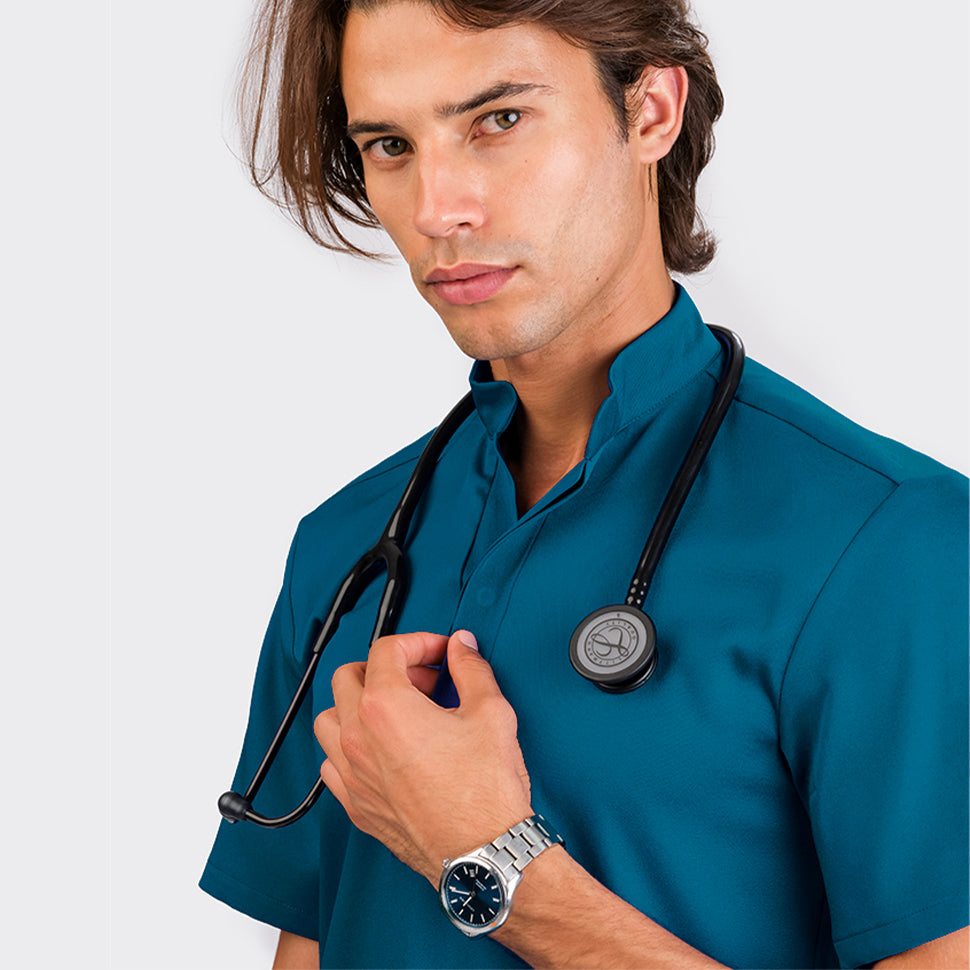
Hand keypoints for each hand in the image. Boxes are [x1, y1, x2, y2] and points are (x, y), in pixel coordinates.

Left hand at [314, 630, 532, 883]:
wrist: (483, 851)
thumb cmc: (484, 791)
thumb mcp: (490, 711)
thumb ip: (470, 668)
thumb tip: (462, 647)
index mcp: (387, 706)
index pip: (386, 650)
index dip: (418, 642)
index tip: (439, 652)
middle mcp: (358, 737)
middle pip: (348, 677)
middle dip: (385, 668)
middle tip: (421, 679)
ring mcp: (352, 773)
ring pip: (329, 720)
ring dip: (357, 706)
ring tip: (395, 710)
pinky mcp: (355, 805)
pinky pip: (331, 764)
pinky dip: (349, 748)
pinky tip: (381, 750)